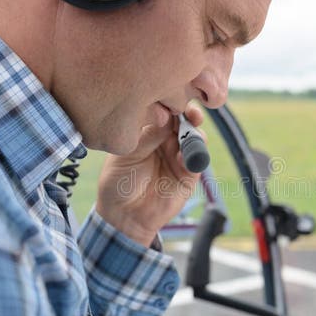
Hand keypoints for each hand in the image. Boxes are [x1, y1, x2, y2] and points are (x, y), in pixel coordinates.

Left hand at [95, 102, 205, 246]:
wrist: (124, 216)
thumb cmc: (118, 183)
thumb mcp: (127, 155)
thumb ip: (147, 136)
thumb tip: (167, 116)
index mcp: (148, 132)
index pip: (164, 112)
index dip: (170, 105)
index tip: (173, 100)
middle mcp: (165, 141)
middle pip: (184, 121)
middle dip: (189, 115)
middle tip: (190, 114)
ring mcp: (178, 156)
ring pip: (195, 138)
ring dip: (195, 133)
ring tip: (189, 134)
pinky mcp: (188, 175)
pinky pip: (198, 161)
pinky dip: (195, 156)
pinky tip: (184, 157)